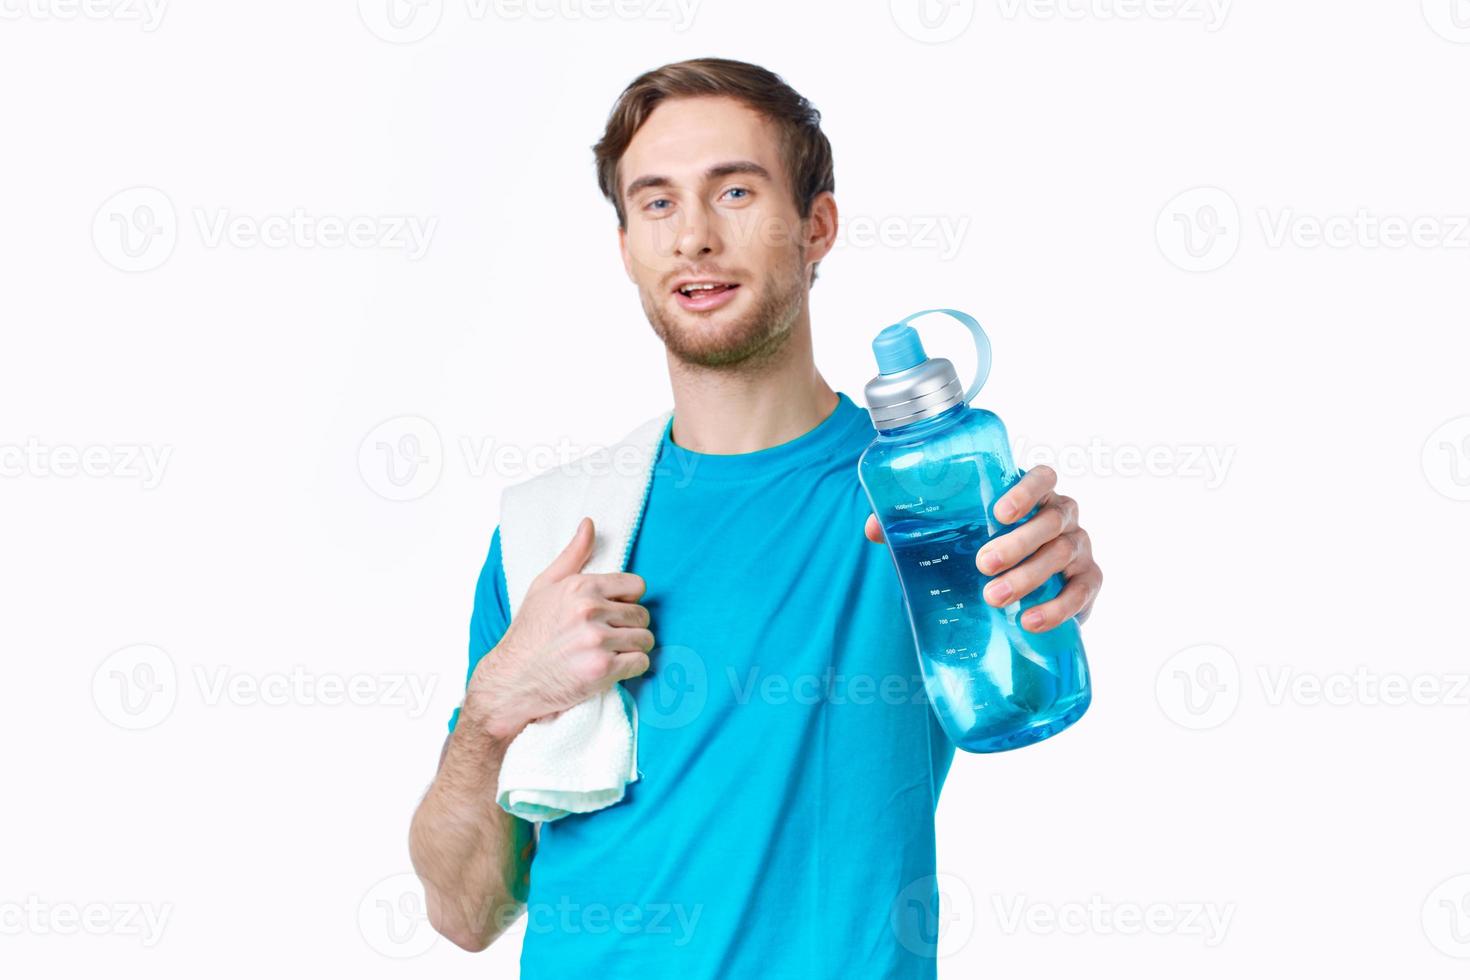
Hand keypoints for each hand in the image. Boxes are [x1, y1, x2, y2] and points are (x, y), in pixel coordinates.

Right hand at [462, 517, 654, 740]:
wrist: (513, 679)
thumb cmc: (529, 632)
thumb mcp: (544, 586)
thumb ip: (573, 555)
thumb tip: (589, 523)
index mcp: (581, 587)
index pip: (636, 585)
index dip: (626, 600)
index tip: (612, 613)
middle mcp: (590, 611)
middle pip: (642, 614)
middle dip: (630, 627)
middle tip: (610, 637)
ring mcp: (597, 641)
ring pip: (645, 639)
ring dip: (633, 648)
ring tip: (611, 652)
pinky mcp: (603, 669)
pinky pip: (641, 662)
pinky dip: (631, 667)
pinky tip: (612, 668)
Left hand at [863, 464, 1101, 632]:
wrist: (1025, 596)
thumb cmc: (986, 551)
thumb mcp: (956, 537)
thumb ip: (918, 529)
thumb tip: (873, 529)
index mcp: (1033, 496)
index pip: (1043, 477)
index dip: (1026, 490)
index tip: (999, 513)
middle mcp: (1063, 515)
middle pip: (1051, 520)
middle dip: (1019, 542)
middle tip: (982, 565)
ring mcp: (1080, 547)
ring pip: (1064, 553)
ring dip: (1030, 576)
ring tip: (995, 598)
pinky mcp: (1089, 582)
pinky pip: (1081, 591)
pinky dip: (1058, 607)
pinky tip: (1029, 621)